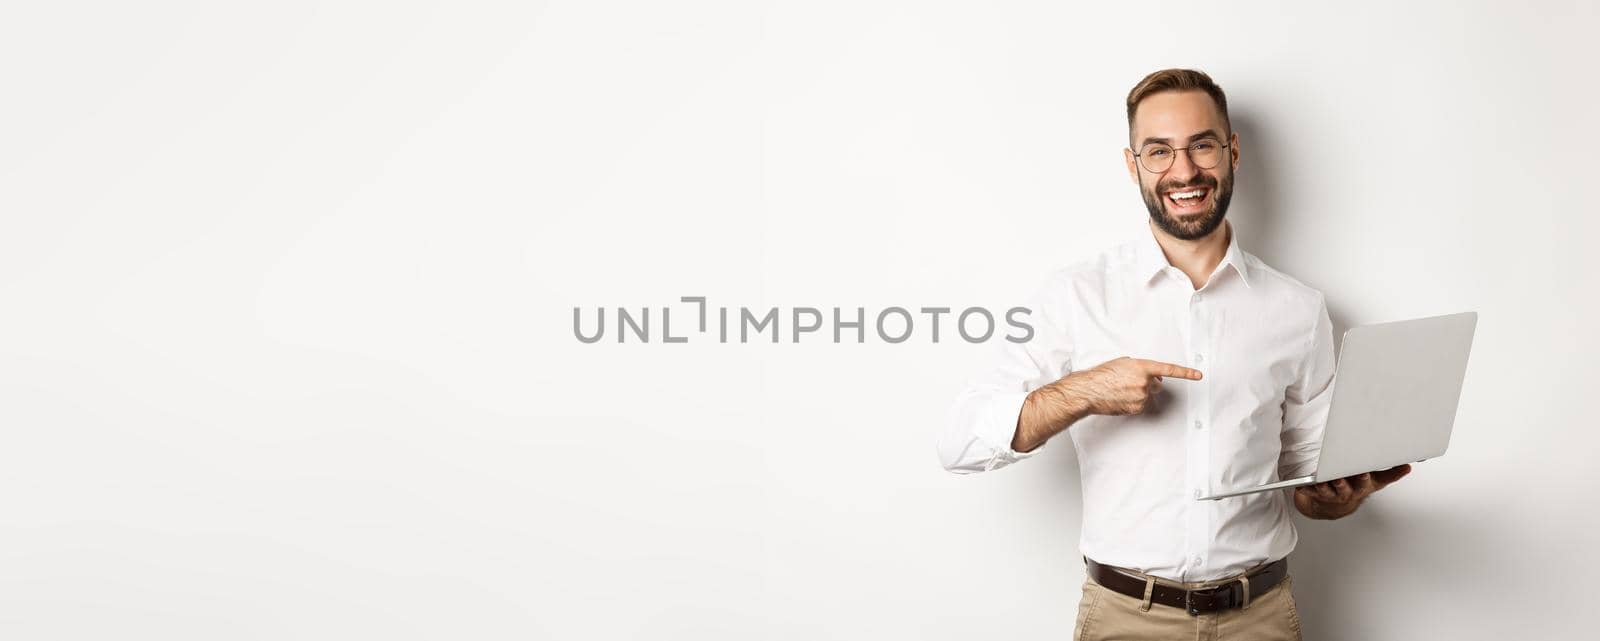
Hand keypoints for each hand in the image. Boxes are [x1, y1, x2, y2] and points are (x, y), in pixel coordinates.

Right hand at [1076, 357, 1202, 415]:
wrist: (1089, 390)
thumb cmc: (1102, 375)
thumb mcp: (1123, 363)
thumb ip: (1140, 367)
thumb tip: (1151, 375)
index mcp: (1141, 367)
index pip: (1168, 370)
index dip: (1185, 373)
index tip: (1198, 375)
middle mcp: (1144, 382)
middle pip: (1157, 385)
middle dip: (1149, 384)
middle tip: (1132, 382)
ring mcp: (1141, 397)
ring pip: (1148, 396)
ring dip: (1139, 393)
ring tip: (1121, 390)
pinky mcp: (1136, 408)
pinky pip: (1141, 405)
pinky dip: (1133, 402)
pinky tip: (1121, 398)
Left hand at [1293, 464, 1412, 519]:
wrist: (1335, 508)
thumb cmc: (1356, 488)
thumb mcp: (1375, 482)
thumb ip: (1391, 473)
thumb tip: (1408, 466)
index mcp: (1361, 487)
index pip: (1364, 483)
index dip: (1363, 479)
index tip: (1363, 474)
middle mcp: (1346, 492)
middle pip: (1344, 488)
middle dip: (1342, 483)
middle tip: (1339, 477)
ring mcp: (1331, 494)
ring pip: (1326, 490)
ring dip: (1323, 485)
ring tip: (1320, 480)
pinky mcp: (1316, 494)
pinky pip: (1310, 492)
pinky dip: (1306, 489)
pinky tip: (1302, 486)